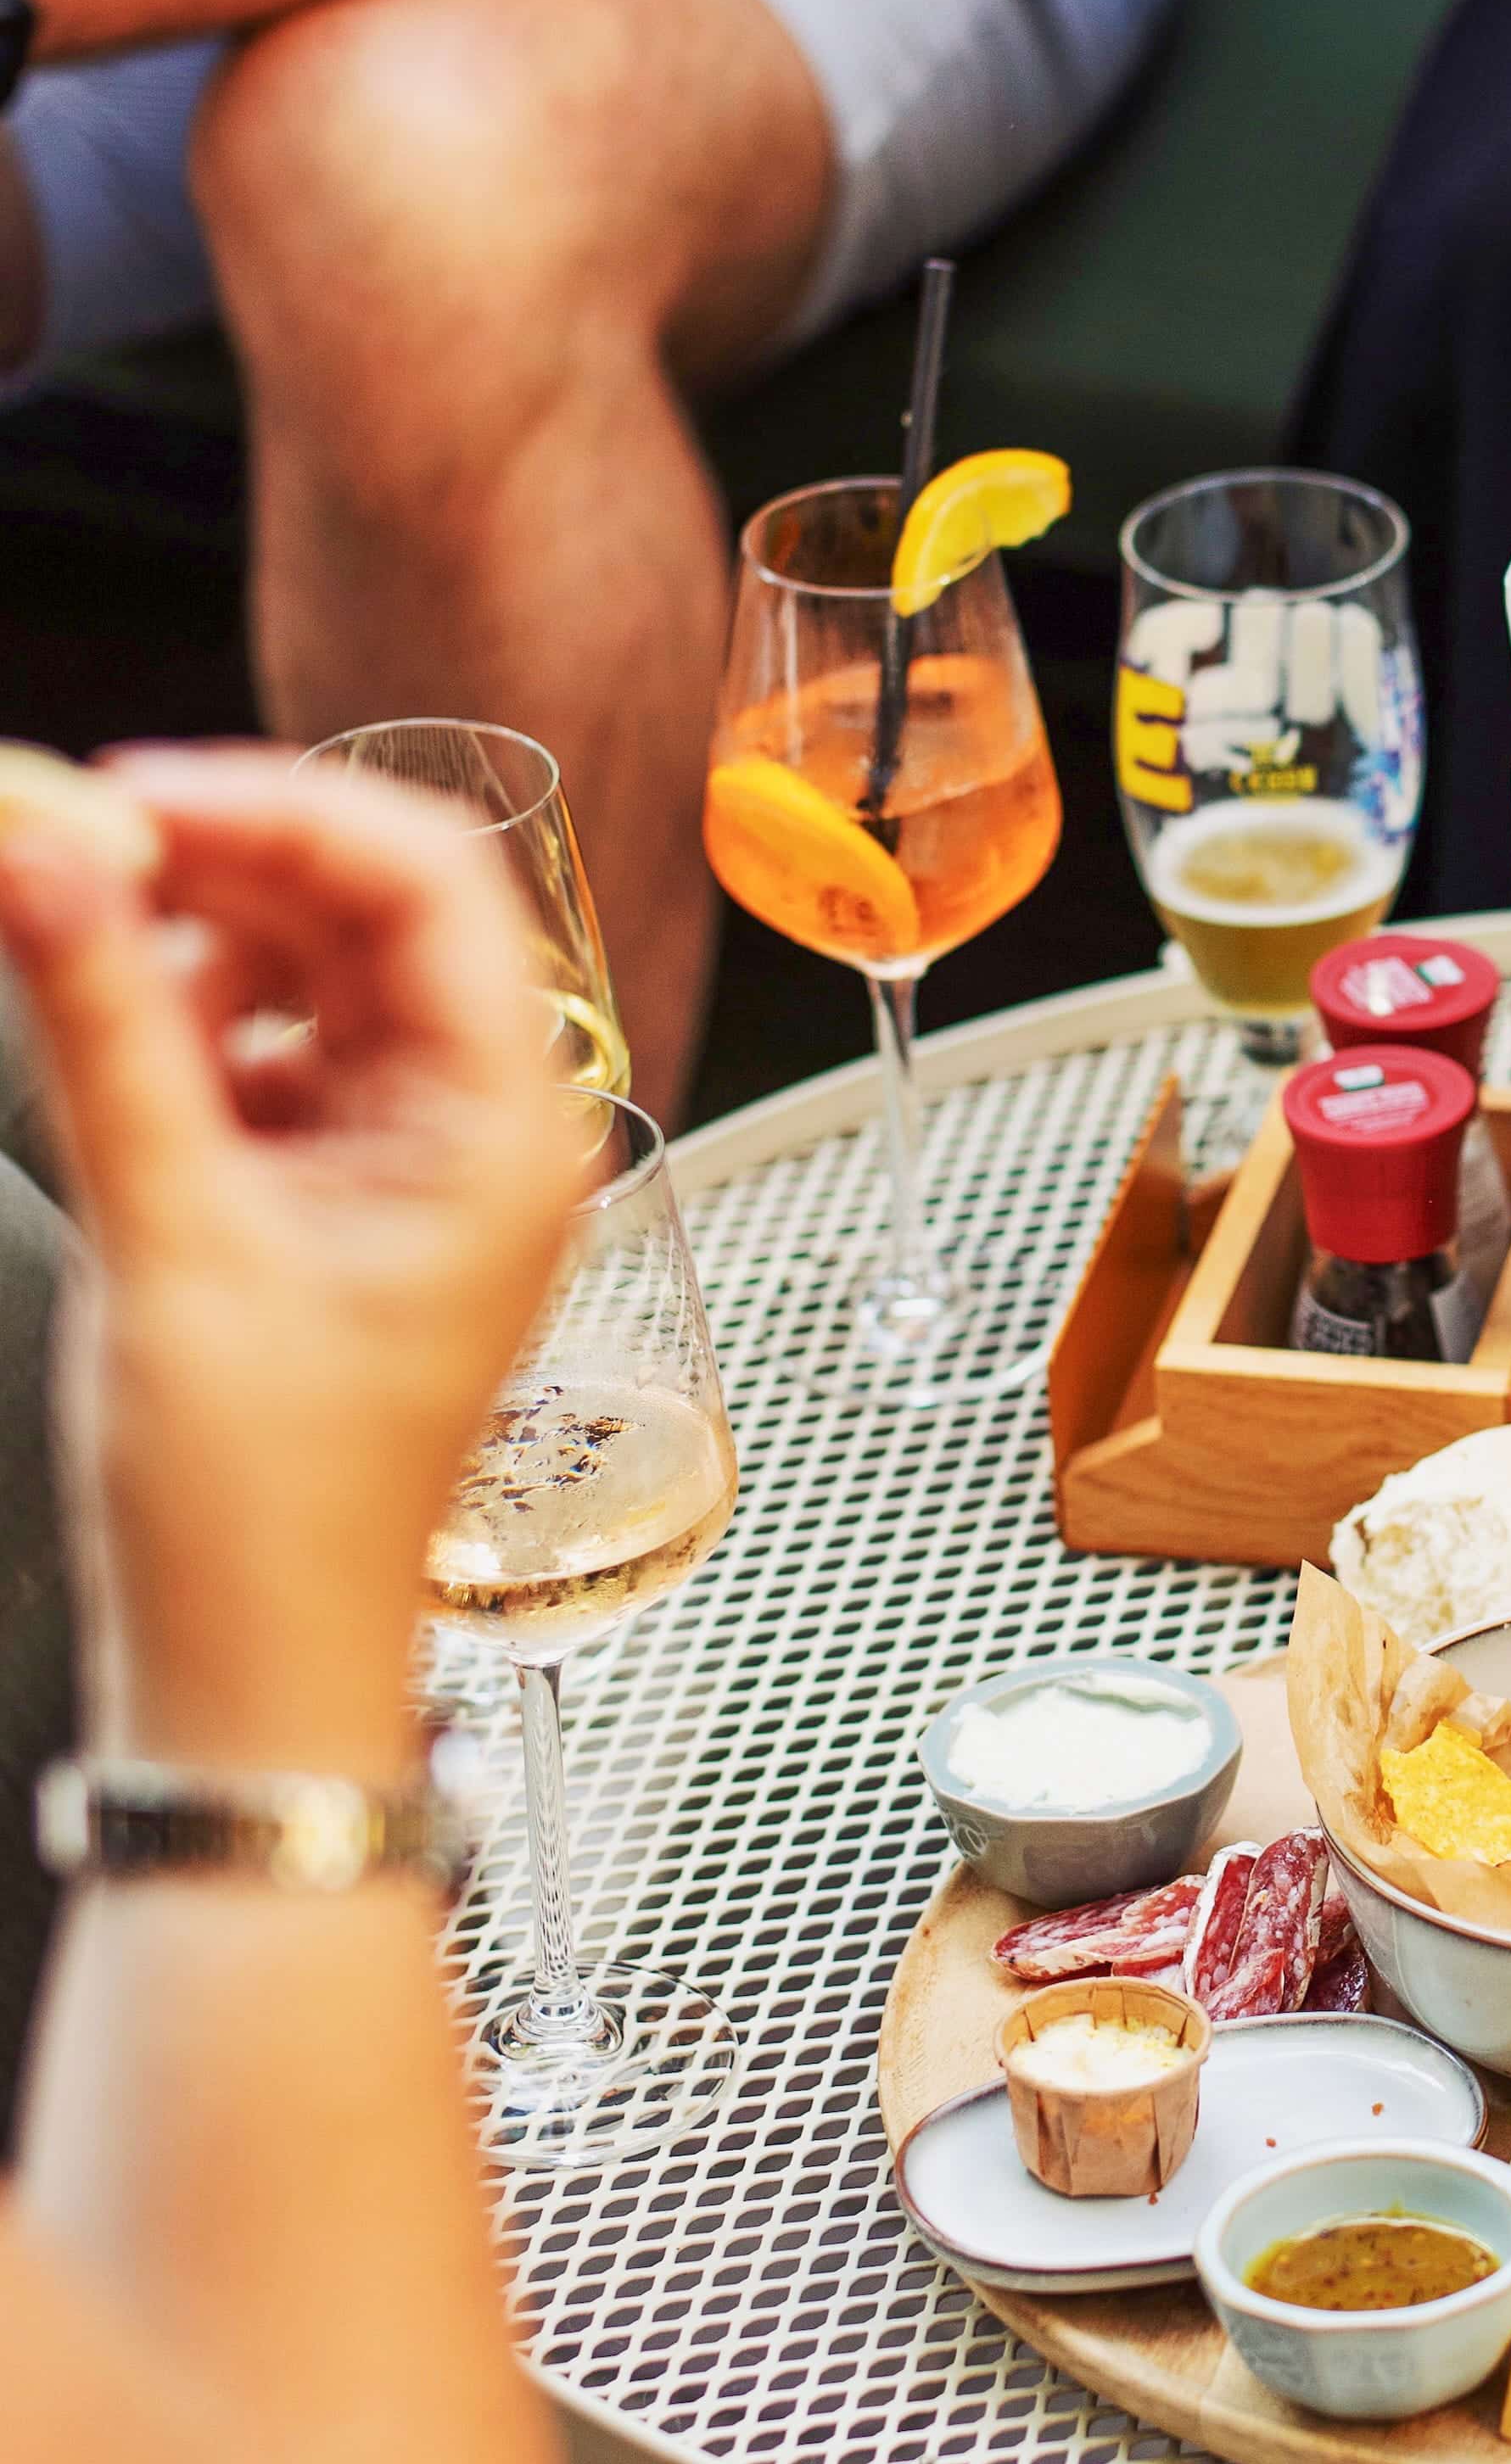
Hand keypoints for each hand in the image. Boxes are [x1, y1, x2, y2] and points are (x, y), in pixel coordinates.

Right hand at [0, 752, 590, 1765]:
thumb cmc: (263, 1517)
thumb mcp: (172, 1243)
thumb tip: (50, 858)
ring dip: (190, 935)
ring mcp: (412, 1161)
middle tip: (66, 843)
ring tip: (66, 940)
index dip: (276, 809)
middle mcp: (483, 1132)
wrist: (252, 1669)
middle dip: (218, 860)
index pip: (428, 883)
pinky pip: (272, 1052)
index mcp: (507, 1135)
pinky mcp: (340, 1196)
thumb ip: (105, 1033)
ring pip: (310, 973)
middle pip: (368, 910)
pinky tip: (107, 1040)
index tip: (134, 794)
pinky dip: (185, 1021)